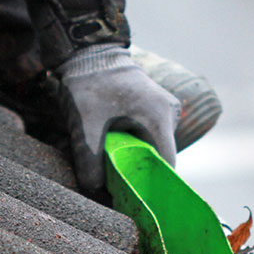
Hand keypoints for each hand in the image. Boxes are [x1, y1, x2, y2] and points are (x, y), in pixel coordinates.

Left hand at [57, 44, 180, 189]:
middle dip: (141, 174)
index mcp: (159, 118)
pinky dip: (136, 147)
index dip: (155, 186)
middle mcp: (169, 114)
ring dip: (137, 161)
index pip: (167, 165)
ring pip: (154, 149)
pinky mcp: (156, 109)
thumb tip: (94, 191)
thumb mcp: (85, 126)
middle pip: (160, 159)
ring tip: (115, 170)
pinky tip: (118, 152)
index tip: (140, 201)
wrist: (88, 51)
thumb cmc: (89, 84)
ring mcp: (165, 110)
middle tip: (120, 190)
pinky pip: (150, 137)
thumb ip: (89, 161)